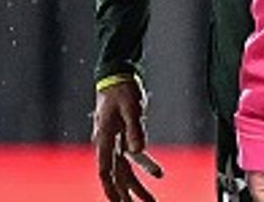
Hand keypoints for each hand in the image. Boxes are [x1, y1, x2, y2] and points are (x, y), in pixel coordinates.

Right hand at [93, 79, 160, 201]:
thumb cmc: (121, 89)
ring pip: (126, 171)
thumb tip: (137, 151)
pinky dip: (146, 166)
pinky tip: (159, 175)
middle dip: (125, 196)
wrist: (117, 74)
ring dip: (138, 188)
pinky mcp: (125, 137)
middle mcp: (107, 143)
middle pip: (116, 176)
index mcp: (104, 137)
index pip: (105, 169)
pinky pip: (135, 158)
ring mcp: (116, 141)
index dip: (110, 188)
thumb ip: (135, 129)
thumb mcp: (131, 107)